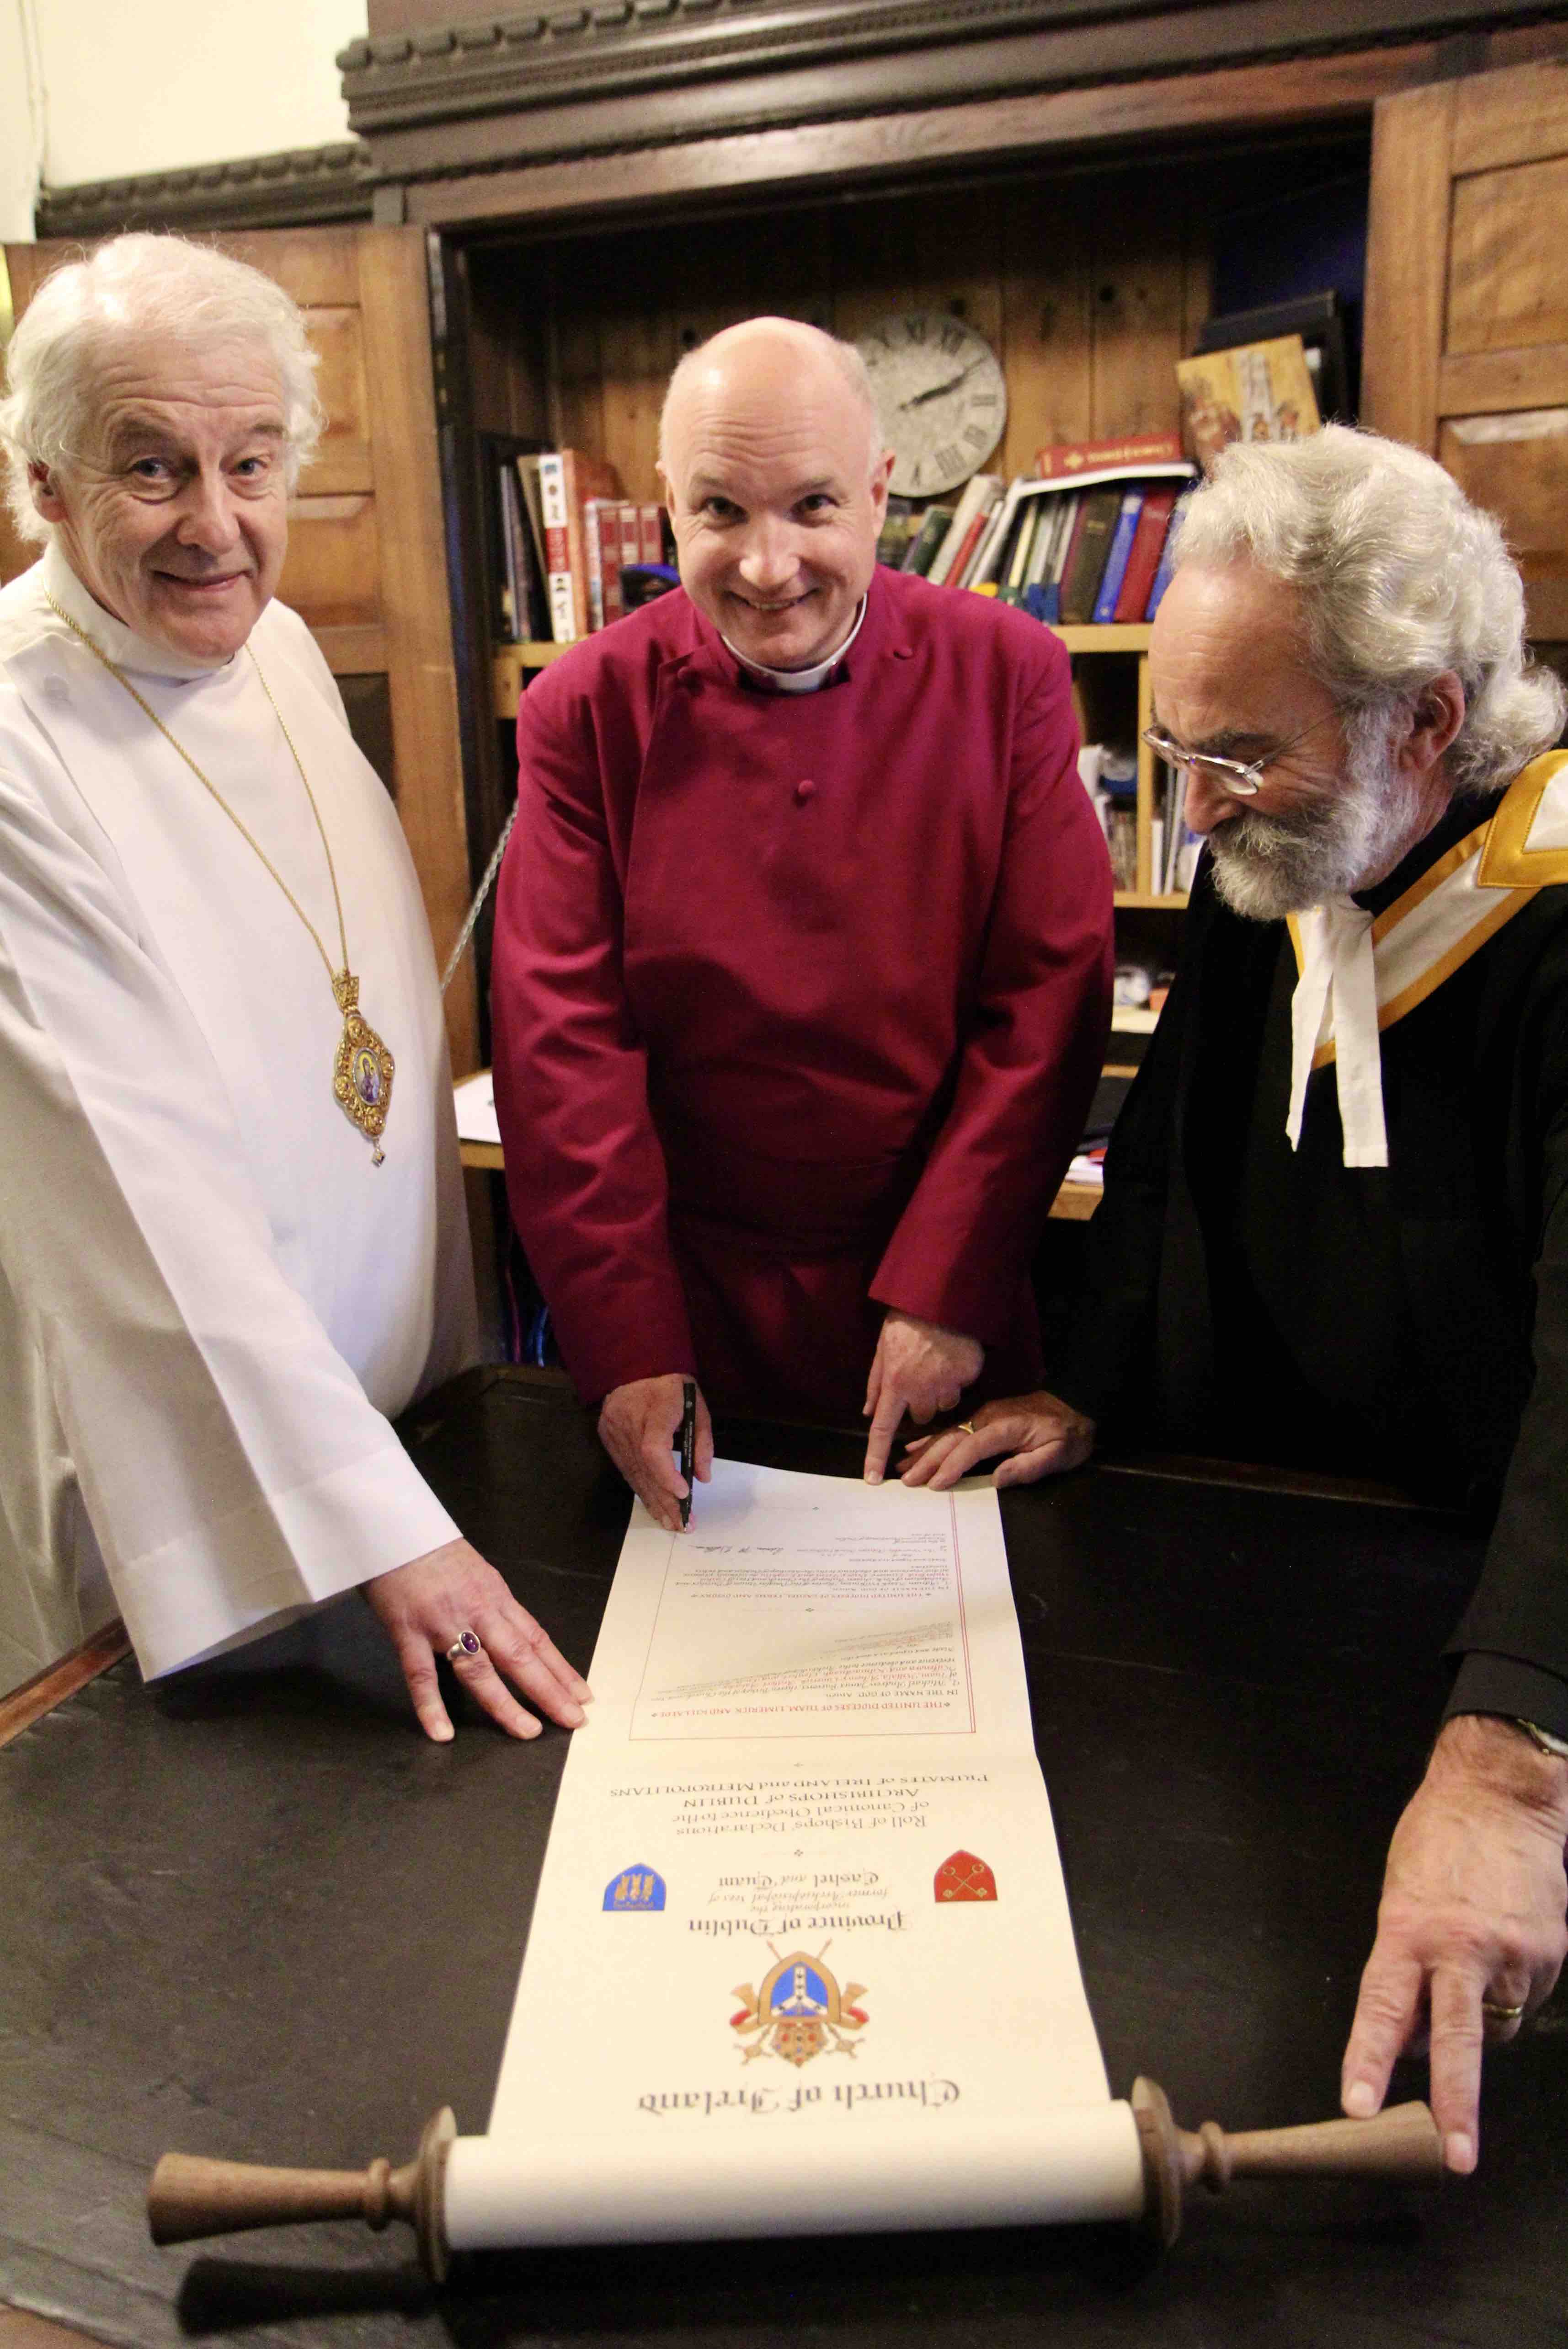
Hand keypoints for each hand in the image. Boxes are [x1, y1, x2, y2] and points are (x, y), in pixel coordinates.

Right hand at [363, 1538, 591, 1743]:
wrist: (394, 1526)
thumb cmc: (431, 1550)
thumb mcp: (475, 1573)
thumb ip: (491, 1605)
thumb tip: (510, 1633)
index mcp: (495, 1596)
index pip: (536, 1638)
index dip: (560, 1668)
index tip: (582, 1694)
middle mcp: (478, 1610)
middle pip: (520, 1655)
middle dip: (549, 1690)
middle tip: (573, 1719)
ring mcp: (443, 1622)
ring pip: (480, 1669)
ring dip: (505, 1704)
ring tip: (527, 1731)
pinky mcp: (409, 1630)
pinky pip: (421, 1674)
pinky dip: (431, 1706)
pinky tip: (442, 1733)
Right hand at [598, 1373, 713, 1532]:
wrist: (634, 1365)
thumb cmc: (671, 1385)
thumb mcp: (696, 1405)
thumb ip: (702, 1441)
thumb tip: (703, 1477)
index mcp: (655, 1410)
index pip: (654, 1450)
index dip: (667, 1476)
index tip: (685, 1493)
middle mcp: (629, 1423)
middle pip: (645, 1470)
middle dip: (666, 1501)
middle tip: (684, 1525)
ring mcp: (614, 1432)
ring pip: (633, 1474)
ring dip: (653, 1501)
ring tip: (670, 1523)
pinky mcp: (607, 1437)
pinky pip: (625, 1469)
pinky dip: (640, 1488)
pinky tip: (652, 1506)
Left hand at [862, 1311, 983, 1483]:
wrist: (939, 1298)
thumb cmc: (906, 1322)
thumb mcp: (881, 1350)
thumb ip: (875, 1384)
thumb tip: (867, 1412)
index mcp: (895, 1383)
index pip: (882, 1428)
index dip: (876, 1455)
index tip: (874, 1479)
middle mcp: (921, 1389)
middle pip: (921, 1417)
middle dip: (920, 1403)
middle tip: (919, 1376)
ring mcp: (947, 1384)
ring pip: (943, 1405)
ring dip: (940, 1392)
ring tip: (937, 1365)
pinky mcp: (967, 1375)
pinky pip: (961, 1388)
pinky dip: (957, 1378)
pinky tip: (952, 1358)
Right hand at [900, 1389, 1095, 1489]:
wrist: (1074, 1405)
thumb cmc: (1068, 1435)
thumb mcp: (1059, 1454)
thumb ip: (1028, 1467)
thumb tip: (996, 1478)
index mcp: (1006, 1427)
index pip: (972, 1446)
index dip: (952, 1466)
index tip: (934, 1485)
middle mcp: (989, 1418)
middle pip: (952, 1439)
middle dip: (928, 1461)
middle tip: (907, 1481)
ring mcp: (983, 1416)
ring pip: (947, 1434)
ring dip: (924, 1452)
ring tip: (903, 1469)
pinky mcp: (982, 1418)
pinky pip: (952, 1429)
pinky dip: (931, 1440)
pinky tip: (915, 1448)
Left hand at [1341, 1713, 1567, 2171]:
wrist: (1502, 1796)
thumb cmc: (1440, 1841)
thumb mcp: (1400, 1900)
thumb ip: (1403, 1971)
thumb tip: (1410, 2040)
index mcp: (1409, 1931)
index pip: (1382, 2009)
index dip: (1368, 2059)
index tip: (1358, 2102)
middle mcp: (1460, 1948)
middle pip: (1456, 2040)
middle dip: (1456, 2105)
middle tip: (1456, 2157)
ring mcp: (1511, 1955)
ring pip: (1494, 2026)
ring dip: (1480, 2022)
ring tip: (1473, 1969)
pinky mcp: (1547, 1955)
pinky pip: (1522, 2000)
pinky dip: (1508, 1993)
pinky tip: (1502, 1953)